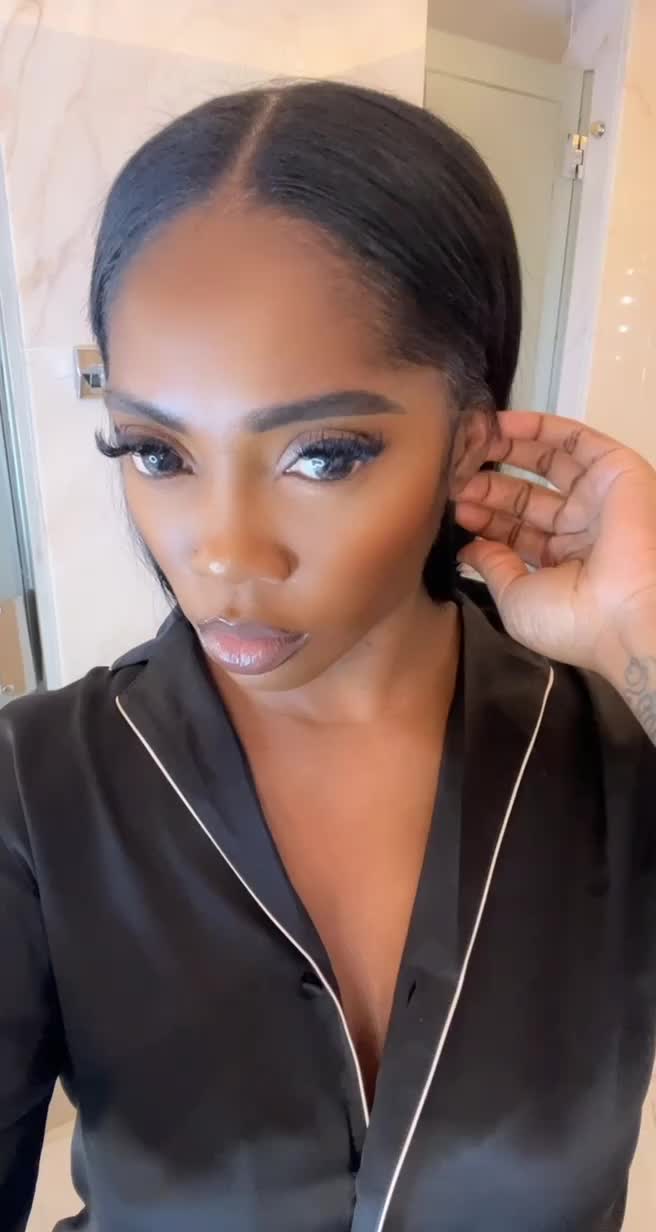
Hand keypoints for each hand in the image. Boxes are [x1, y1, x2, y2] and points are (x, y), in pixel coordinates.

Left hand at [454, 411, 655, 678]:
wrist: (628, 609)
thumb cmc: (571, 618)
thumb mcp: (516, 600)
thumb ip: (493, 567)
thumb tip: (469, 549)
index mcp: (563, 567)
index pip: (517, 534)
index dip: (486, 519)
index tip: (455, 507)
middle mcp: (582, 531)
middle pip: (528, 499)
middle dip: (491, 487)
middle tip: (455, 477)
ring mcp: (599, 499)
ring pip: (549, 465)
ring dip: (508, 453)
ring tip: (470, 444)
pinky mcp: (616, 470)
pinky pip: (575, 439)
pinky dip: (539, 427)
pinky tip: (500, 423)